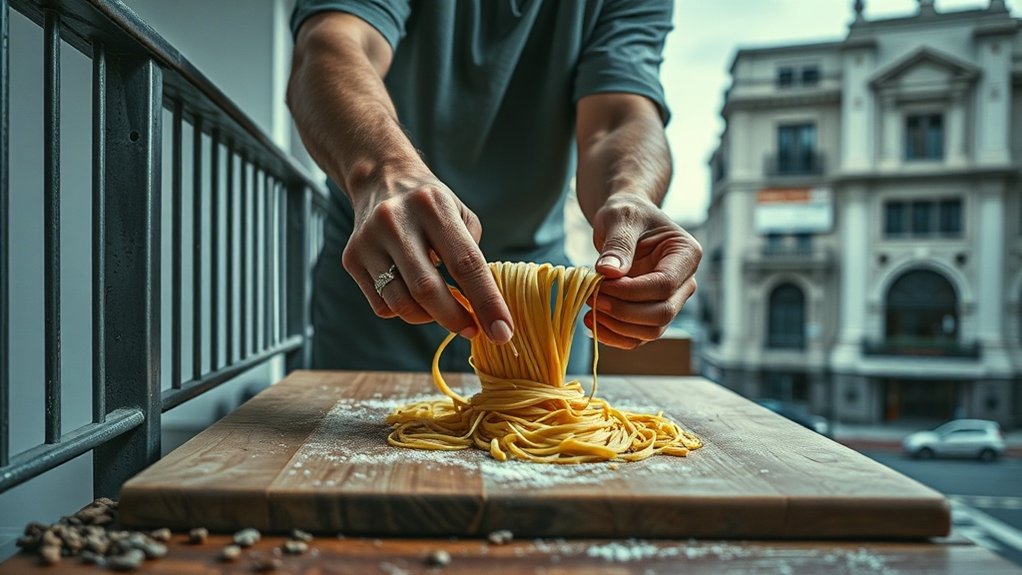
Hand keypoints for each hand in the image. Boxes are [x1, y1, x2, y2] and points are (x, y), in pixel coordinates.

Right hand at [341, 172, 513, 342]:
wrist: (381, 180)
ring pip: (401, 303)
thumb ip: (473, 258)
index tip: (502, 332)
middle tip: (473, 330)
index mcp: (433, 205)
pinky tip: (414, 295)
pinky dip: (405, 310)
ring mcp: (368, 240)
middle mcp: (395, 220)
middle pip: (427, 288)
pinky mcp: (351, 258)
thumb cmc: (432, 206)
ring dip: (430, 318)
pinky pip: (383, 306)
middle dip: (455, 318)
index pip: (465, 263)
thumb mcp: (462, 215)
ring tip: (444, 310)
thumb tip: (484, 310)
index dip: (486, 301)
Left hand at [584, 195, 700, 348]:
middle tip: (591, 298)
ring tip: (588, 310)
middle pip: (662, 313)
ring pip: (651, 330)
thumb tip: (608, 272)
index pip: (664, 284)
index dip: (631, 291)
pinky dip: (615, 336)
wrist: (624, 221)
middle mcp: (684, 282)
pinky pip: (638, 336)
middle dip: (623, 311)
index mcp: (686, 255)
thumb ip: (617, 244)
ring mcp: (670, 301)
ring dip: (617, 327)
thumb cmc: (626, 213)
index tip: (600, 284)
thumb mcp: (620, 218)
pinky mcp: (651, 314)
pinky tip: (592, 321)